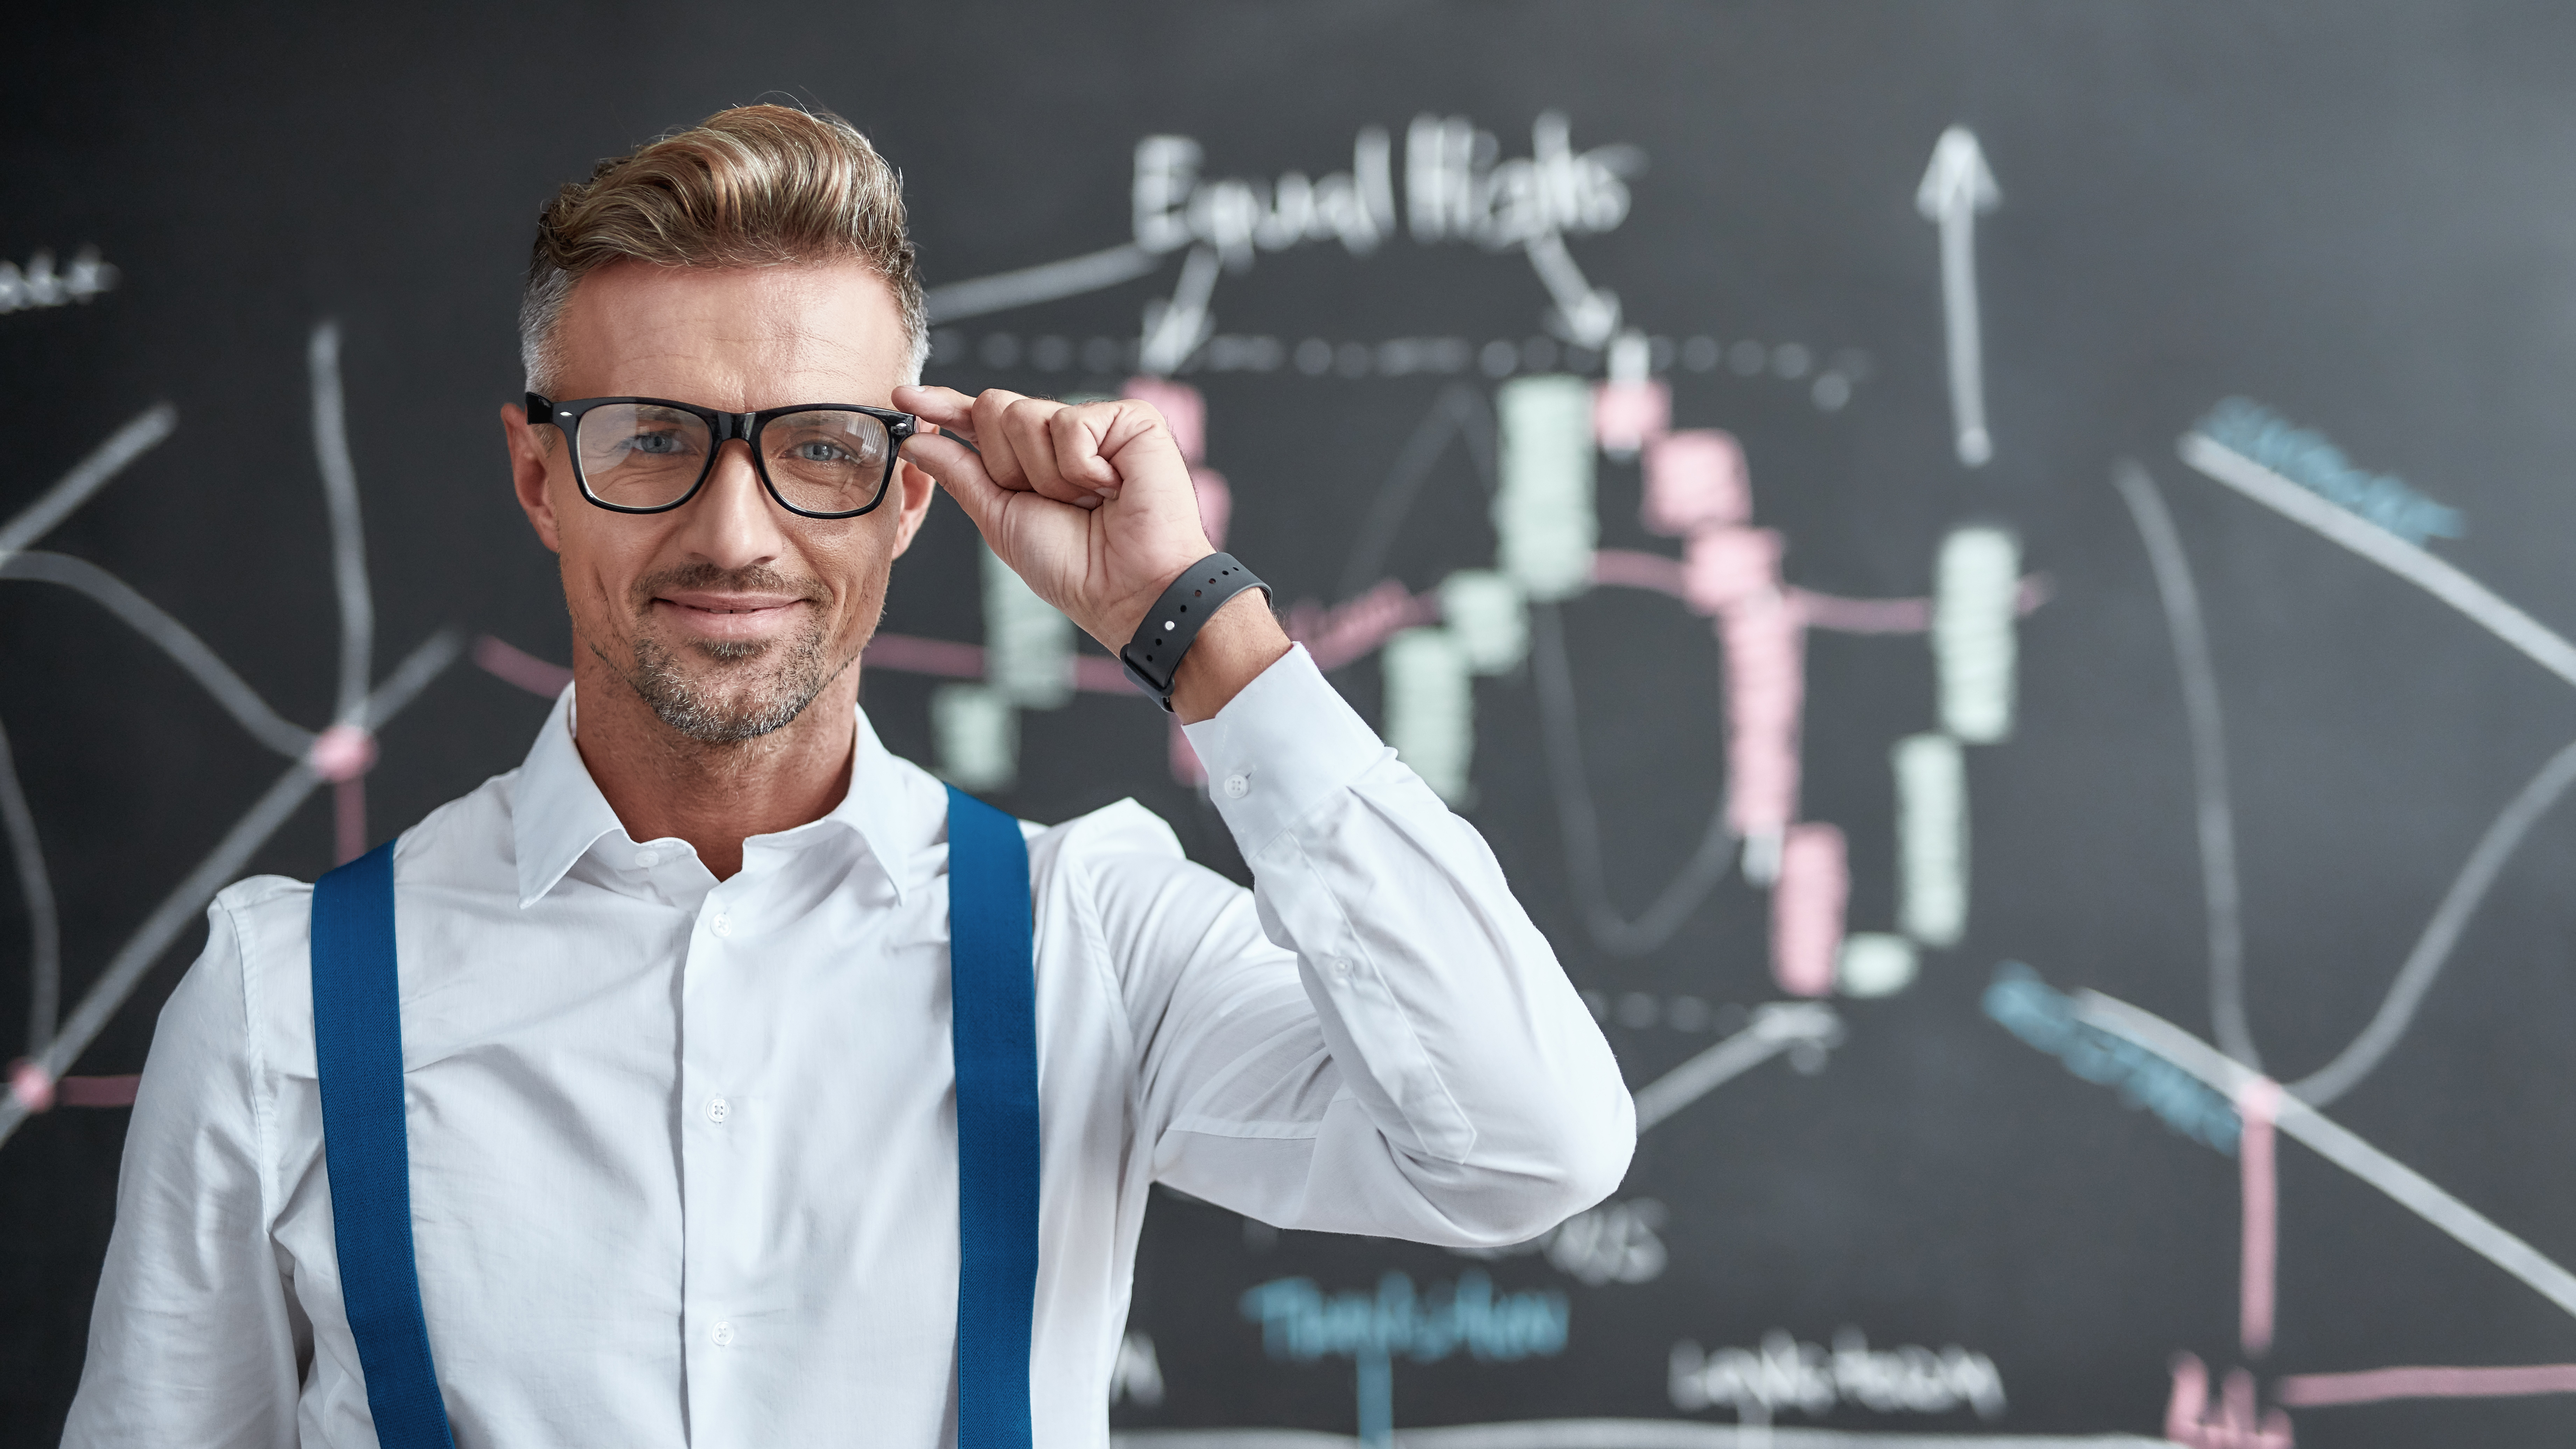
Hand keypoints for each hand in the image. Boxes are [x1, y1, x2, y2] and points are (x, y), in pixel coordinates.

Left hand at [894, 385, 1214, 649]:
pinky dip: (1082, 467)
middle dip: (1008, 465)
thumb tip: (917, 441)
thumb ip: (960, 475)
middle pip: (995, 408)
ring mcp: (1098, 423)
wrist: (1130, 590)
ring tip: (1087, 501)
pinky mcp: (1131, 419)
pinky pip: (1070, 423)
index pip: (979, 420)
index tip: (904, 396)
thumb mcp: (1000, 519)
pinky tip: (1111, 488)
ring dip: (1047, 474)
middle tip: (1052, 502)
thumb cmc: (1075, 567)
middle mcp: (1063, 436)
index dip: (943, 407)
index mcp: (1032, 460)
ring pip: (1027, 414)